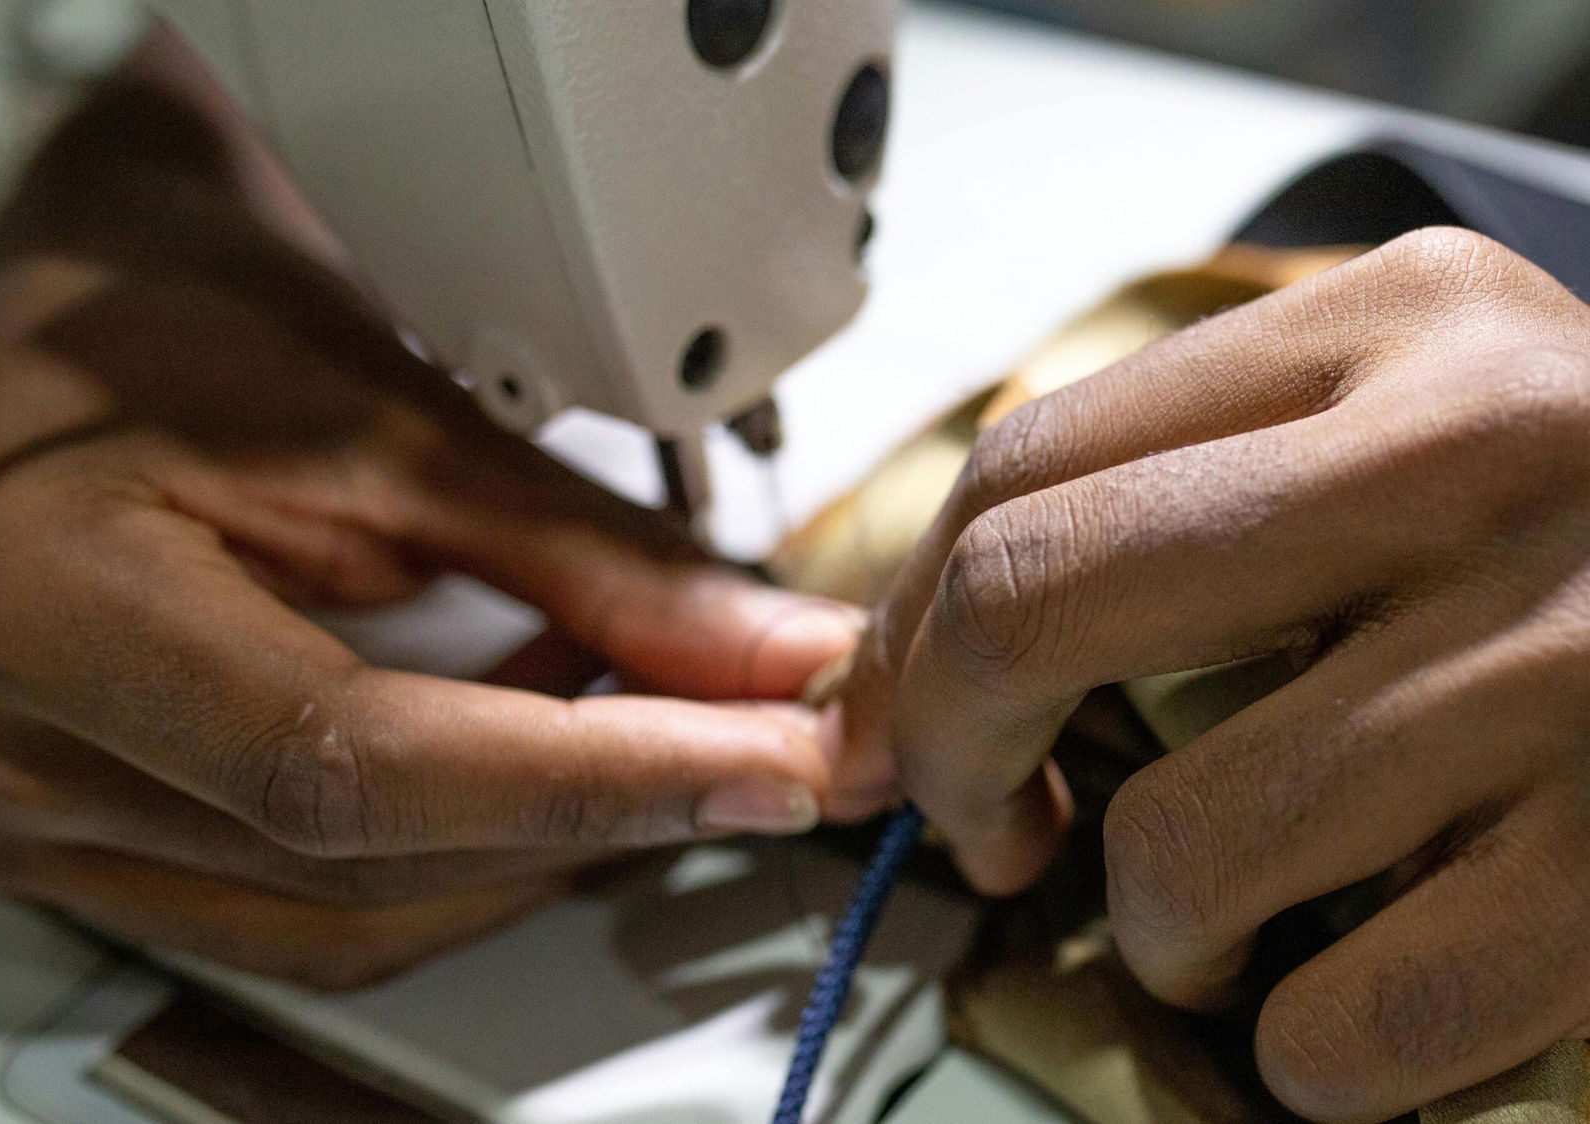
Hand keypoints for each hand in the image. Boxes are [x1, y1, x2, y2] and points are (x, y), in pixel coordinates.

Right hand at [0, 81, 856, 989]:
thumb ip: (570, 546)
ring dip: (540, 834)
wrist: (30, 315)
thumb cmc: (140, 302)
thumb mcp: (365, 402)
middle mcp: (27, 756)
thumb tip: (756, 649)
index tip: (764, 763)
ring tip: (658, 715)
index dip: (586, 776)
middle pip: (375, 864)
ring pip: (355, 911)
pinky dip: (458, 838)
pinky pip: (306, 897)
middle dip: (606, 812)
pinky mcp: (105, 824)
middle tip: (762, 738)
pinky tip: (535, 743)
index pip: (353, 762)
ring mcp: (52, 814)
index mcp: (53, 610)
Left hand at [843, 226, 1589, 1120]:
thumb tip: (915, 658)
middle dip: (947, 746)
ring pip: (1180, 847)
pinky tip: (1352, 995)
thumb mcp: (1410, 424)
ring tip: (1227, 915)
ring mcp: (1573, 664)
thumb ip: (1191, 494)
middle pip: (1037, 604)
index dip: (908, 620)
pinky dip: (1304, 1049)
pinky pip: (1342, 1022)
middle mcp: (1484, 458)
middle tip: (975, 821)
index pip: (1026, 466)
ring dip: (1160, 926)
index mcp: (1399, 328)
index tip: (893, 714)